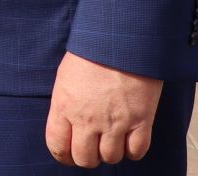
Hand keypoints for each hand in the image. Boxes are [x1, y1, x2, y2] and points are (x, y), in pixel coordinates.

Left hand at [45, 51, 163, 166]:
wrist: (122, 38)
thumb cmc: (92, 52)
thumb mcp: (66, 76)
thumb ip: (64, 104)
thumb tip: (66, 125)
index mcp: (64, 106)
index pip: (57, 146)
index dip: (63, 156)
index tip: (68, 155)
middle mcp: (88, 119)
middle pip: (84, 159)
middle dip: (87, 157)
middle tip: (92, 148)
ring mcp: (115, 122)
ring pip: (110, 158)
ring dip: (110, 152)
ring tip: (111, 140)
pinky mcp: (141, 120)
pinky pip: (137, 152)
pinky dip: (133, 151)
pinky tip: (130, 139)